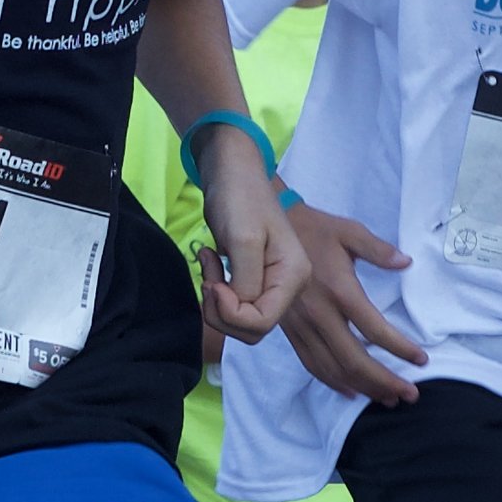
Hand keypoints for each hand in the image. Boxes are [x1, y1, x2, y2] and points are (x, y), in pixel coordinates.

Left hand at [193, 146, 306, 342]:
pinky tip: (211, 260)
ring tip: (209, 264)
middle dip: (221, 310)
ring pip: (241, 321)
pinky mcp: (255, 280)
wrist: (231, 172)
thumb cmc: (239, 198)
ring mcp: (272, 284)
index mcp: (293, 276)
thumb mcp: (243, 239)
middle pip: (251, 328)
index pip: (262, 323)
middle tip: (208, 275)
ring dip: (216, 300)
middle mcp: (288, 285)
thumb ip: (245, 282)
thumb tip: (239, 307)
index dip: (230, 313)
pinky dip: (216, 291)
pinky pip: (234, 305)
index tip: (213, 284)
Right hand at [280, 203, 425, 403]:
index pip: (375, 330)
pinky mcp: (291, 333)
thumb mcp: (349, 232)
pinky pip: (312, 365)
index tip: (422, 360)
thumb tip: (406, 262)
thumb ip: (378, 249)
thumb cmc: (314, 231)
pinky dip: (333, 382)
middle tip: (410, 394)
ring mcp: (303, 328)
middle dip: (385, 382)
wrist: (267, 236)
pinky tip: (352, 391)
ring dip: (363, 388)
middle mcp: (320, 315)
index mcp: (340, 290)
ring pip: (334, 369)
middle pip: (355, 361)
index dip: (401, 349)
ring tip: (388, 398)